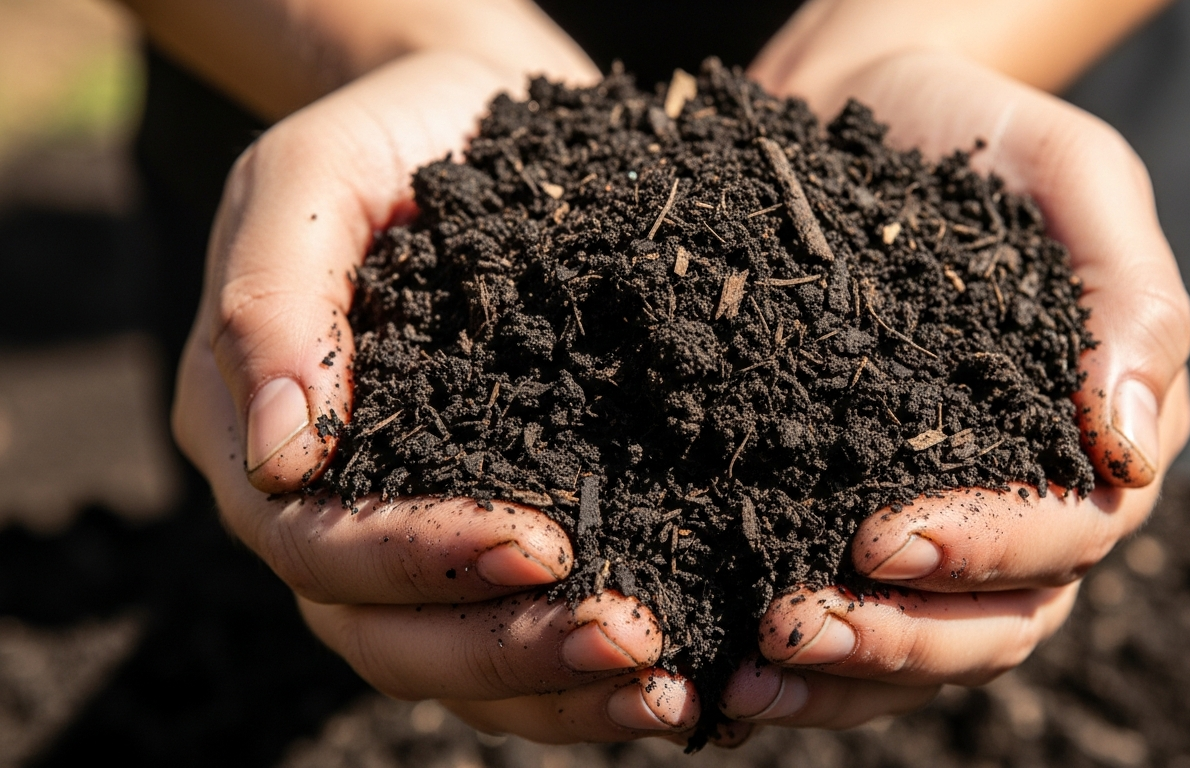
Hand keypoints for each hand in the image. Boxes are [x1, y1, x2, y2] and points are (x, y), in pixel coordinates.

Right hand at [171, 51, 702, 742]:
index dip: (423, 562)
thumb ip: (271, 300)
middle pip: (383, 633)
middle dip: (507, 647)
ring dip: (555, 688)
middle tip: (630, 640)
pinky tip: (672, 681)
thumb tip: (284, 460)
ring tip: (665, 686)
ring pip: (450, 663)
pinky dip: (582, 679)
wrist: (467, 121)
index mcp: (261, 436)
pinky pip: (512, 640)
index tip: (543, 544)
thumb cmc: (388, 142)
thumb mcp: (311, 180)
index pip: (320, 542)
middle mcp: (319, 510)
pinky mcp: (481, 537)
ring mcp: (399, 535)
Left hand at [720, 50, 1189, 728]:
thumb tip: (1127, 441)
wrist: (859, 115)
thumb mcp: (1070, 171)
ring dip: (845, 671)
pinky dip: (806, 662)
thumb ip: (1130, 293)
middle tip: (797, 624)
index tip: (880, 539)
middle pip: (1002, 617)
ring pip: (931, 645)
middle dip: (902, 633)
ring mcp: (950, 522)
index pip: (1073, 527)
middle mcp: (1033, 496)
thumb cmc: (975, 136)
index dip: (986, 547)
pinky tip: (728, 669)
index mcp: (1096, 431)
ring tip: (750, 671)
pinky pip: (858, 619)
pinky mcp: (858, 519)